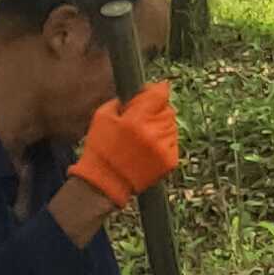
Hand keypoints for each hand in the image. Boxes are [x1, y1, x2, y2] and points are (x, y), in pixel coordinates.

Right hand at [69, 80, 179, 208]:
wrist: (105, 183)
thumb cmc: (100, 149)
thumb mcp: (102, 116)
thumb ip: (123, 100)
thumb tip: (141, 91)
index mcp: (135, 120)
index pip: (160, 93)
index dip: (156, 90)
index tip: (152, 92)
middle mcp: (153, 132)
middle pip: (167, 109)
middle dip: (156, 110)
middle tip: (142, 120)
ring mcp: (163, 148)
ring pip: (172, 125)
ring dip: (160, 126)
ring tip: (143, 138)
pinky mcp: (170, 161)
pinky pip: (173, 142)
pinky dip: (164, 142)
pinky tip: (148, 149)